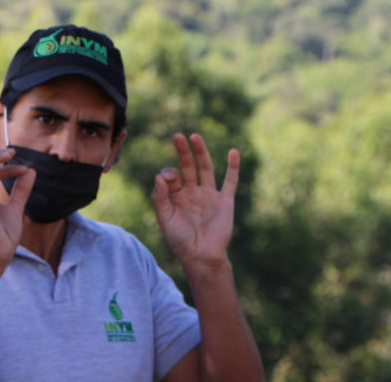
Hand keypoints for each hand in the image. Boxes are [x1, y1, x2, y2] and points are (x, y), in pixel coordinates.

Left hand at [151, 133, 239, 269]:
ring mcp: (209, 195)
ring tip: (195, 136)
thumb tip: (159, 175)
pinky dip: (233, 167)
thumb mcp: (164, 218)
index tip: (169, 178)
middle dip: (183, 152)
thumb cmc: (179, 239)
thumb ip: (160, 197)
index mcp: (176, 195)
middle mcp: (192, 192)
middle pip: (188, 166)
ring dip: (201, 153)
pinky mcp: (225, 201)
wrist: (201, 256)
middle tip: (178, 136)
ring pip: (205, 169)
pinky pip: (230, 182)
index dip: (169, 173)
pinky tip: (233, 152)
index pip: (171, 176)